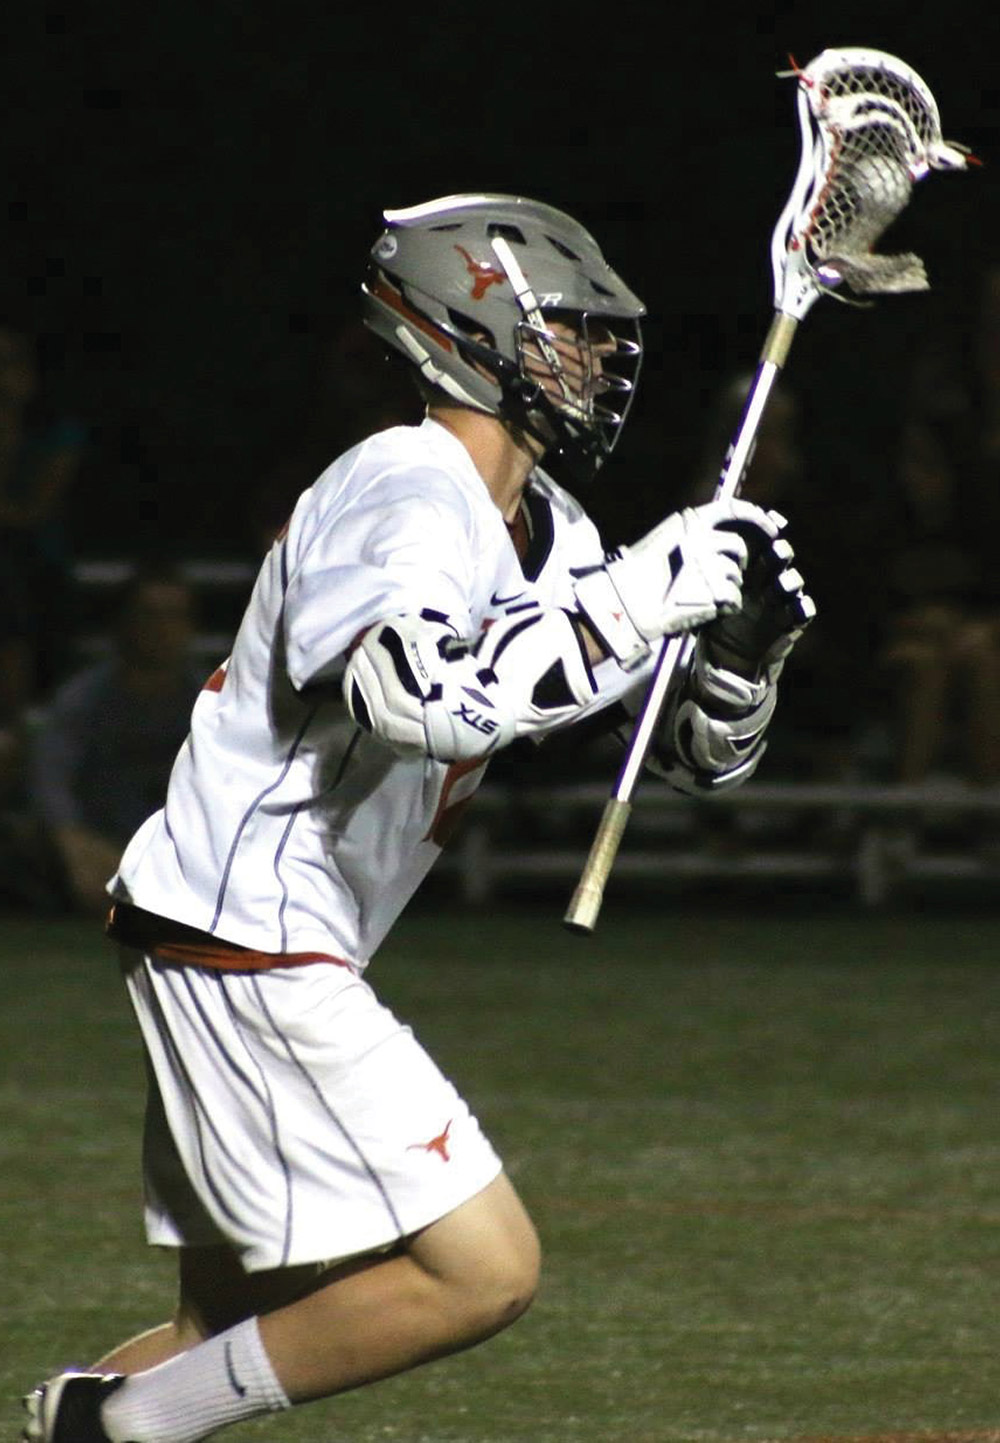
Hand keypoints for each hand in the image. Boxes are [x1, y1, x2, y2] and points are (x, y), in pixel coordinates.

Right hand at [574, 498, 780, 669]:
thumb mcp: (664, 542)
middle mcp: (702, 539)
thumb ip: (692, 537)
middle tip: (717, 579)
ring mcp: (710, 565)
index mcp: (688, 521)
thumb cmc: (637, 578)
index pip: (733, 509)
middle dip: (736, 564)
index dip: (757, 517)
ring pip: (735, 577)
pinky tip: (701, 609)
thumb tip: (721, 540)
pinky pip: (733, 599)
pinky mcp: (715, 591)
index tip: (773, 527)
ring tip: (696, 597)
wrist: (625, 605)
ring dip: (724, 589)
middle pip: (738, 548)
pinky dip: (722, 607)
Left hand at [701, 510, 814, 679]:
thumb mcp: (707, 597)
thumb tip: (686, 553)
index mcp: (747, 568)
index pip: (762, 543)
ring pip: (793, 582)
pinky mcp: (790, 621)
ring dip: (789, 581)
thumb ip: (702, 579)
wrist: (727, 655)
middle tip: (774, 552)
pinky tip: (795, 607)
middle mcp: (766, 579)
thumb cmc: (717, 619)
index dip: (767, 532)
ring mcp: (780, 599)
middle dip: (779, 553)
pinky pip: (804, 610)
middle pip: (780, 557)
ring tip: (781, 585)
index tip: (767, 525)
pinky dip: (803, 608)